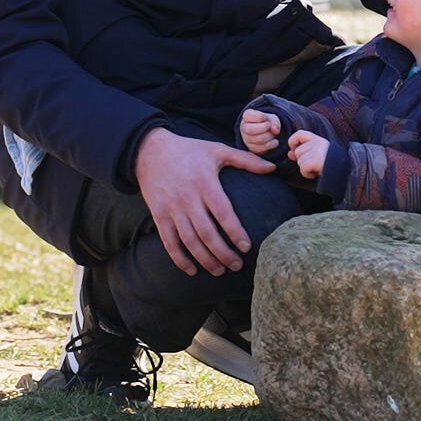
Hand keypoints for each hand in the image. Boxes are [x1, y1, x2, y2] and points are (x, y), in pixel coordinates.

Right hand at [132, 127, 275, 276]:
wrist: (148, 150)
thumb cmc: (188, 150)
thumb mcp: (217, 150)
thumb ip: (245, 160)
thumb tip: (272, 169)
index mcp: (204, 182)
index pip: (222, 212)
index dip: (235, 232)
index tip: (246, 247)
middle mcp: (187, 197)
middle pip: (207, 233)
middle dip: (223, 253)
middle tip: (236, 266)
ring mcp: (171, 207)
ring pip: (189, 241)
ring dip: (205, 260)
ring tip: (219, 271)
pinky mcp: (158, 214)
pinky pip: (169, 241)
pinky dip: (179, 259)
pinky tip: (192, 270)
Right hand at [239, 108, 280, 153]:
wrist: (267, 132)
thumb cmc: (267, 122)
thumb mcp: (272, 118)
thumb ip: (274, 122)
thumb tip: (275, 129)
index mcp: (246, 116)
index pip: (249, 116)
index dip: (260, 117)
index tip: (266, 118)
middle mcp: (244, 128)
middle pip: (250, 130)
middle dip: (264, 128)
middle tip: (269, 126)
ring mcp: (247, 139)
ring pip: (258, 140)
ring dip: (269, 136)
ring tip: (272, 133)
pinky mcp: (252, 148)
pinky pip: (262, 148)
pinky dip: (272, 144)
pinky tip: (274, 141)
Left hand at [286, 130, 328, 179]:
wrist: (348, 172)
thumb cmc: (332, 164)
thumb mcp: (318, 154)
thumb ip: (304, 152)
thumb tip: (290, 153)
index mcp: (319, 139)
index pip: (299, 134)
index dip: (293, 141)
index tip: (294, 150)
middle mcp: (318, 143)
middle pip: (298, 152)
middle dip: (303, 161)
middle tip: (315, 164)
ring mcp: (318, 151)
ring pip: (300, 161)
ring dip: (306, 168)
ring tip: (317, 169)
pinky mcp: (317, 160)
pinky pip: (303, 169)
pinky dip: (307, 174)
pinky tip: (316, 174)